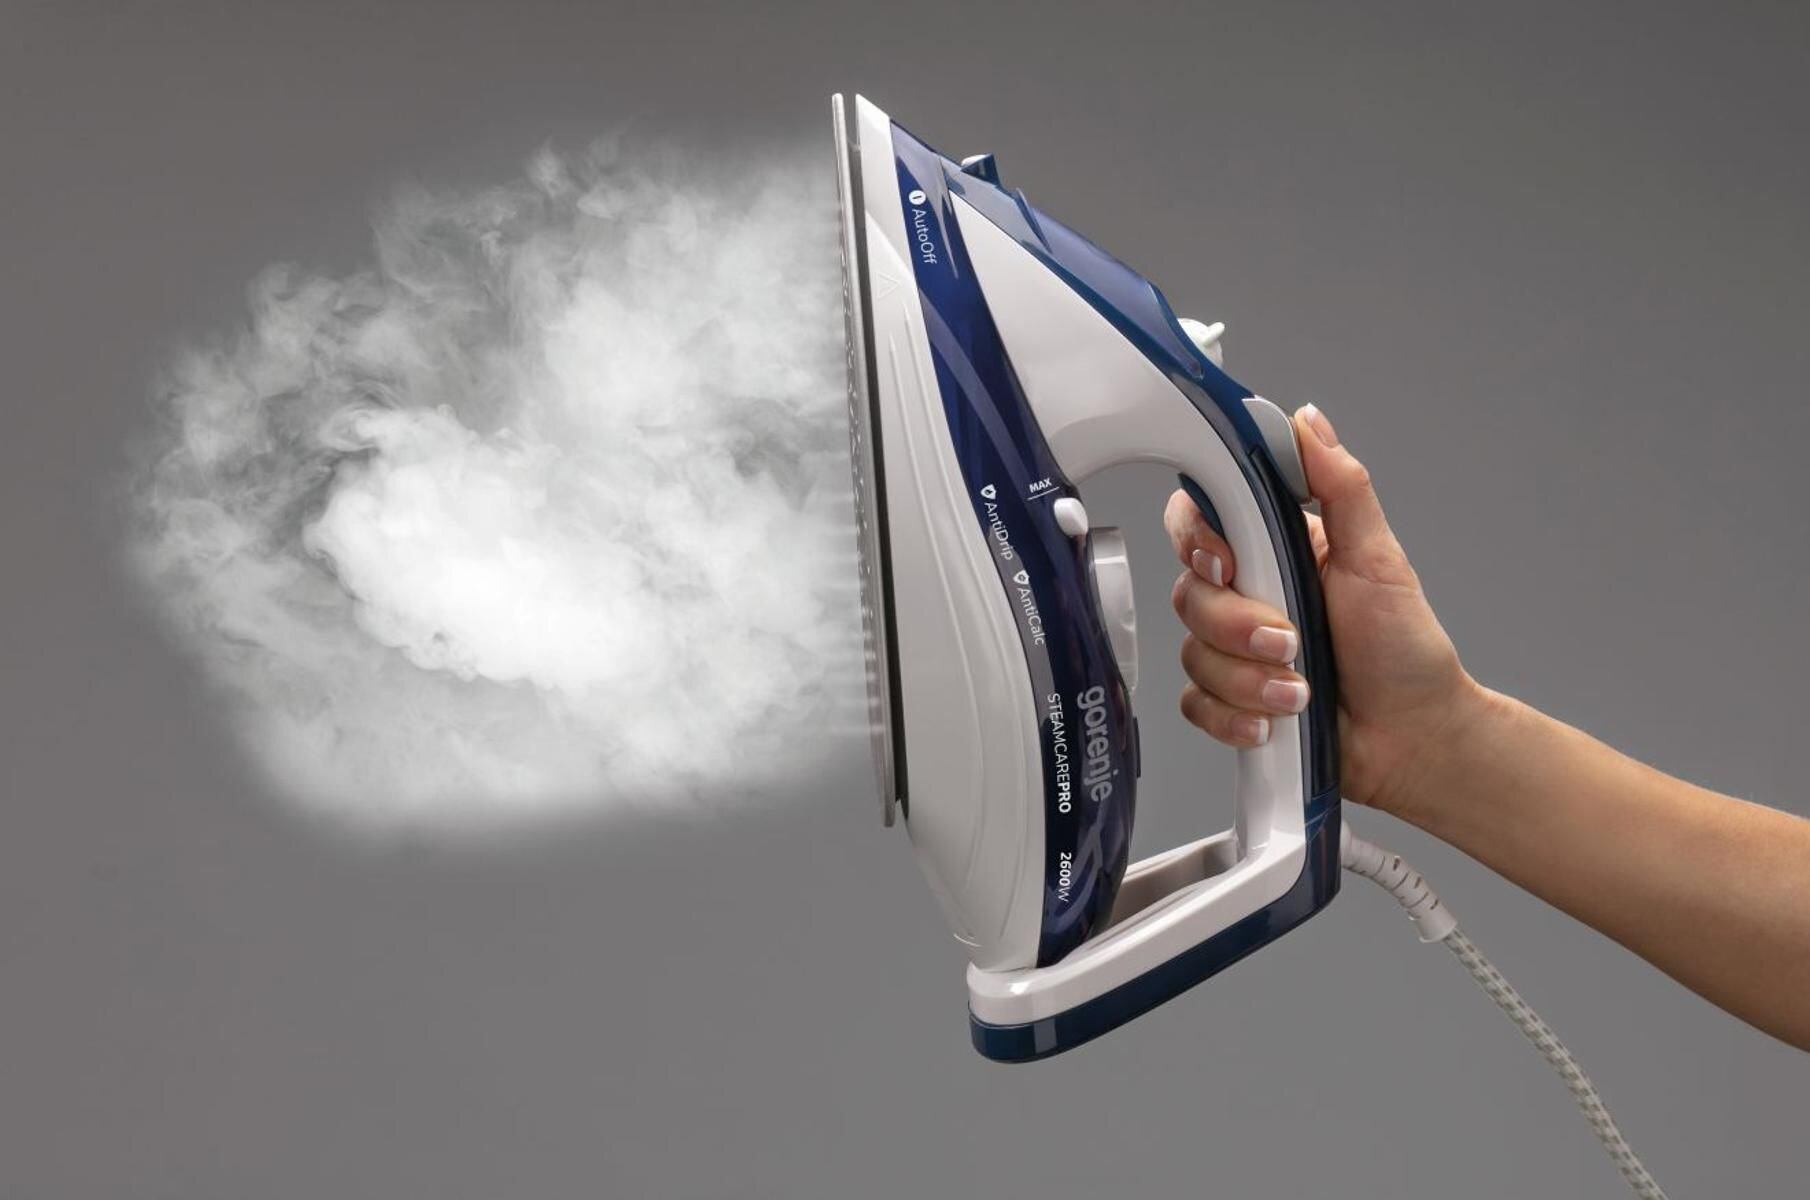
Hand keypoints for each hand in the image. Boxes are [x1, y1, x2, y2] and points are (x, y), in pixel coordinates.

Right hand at [1163, 403, 1479, 813]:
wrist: (1415, 739)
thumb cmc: (1406, 651)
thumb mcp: (1378, 560)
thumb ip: (1340, 488)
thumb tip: (1309, 422)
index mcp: (1276, 551)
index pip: (1201, 522)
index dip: (1200, 541)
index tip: (1230, 564)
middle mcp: (1249, 596)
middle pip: (1190, 594)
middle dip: (1240, 627)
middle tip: (1293, 641)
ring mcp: (1235, 651)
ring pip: (1193, 653)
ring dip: (1250, 679)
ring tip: (1300, 691)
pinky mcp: (1230, 701)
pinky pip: (1195, 703)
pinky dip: (1234, 716)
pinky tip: (1274, 722)